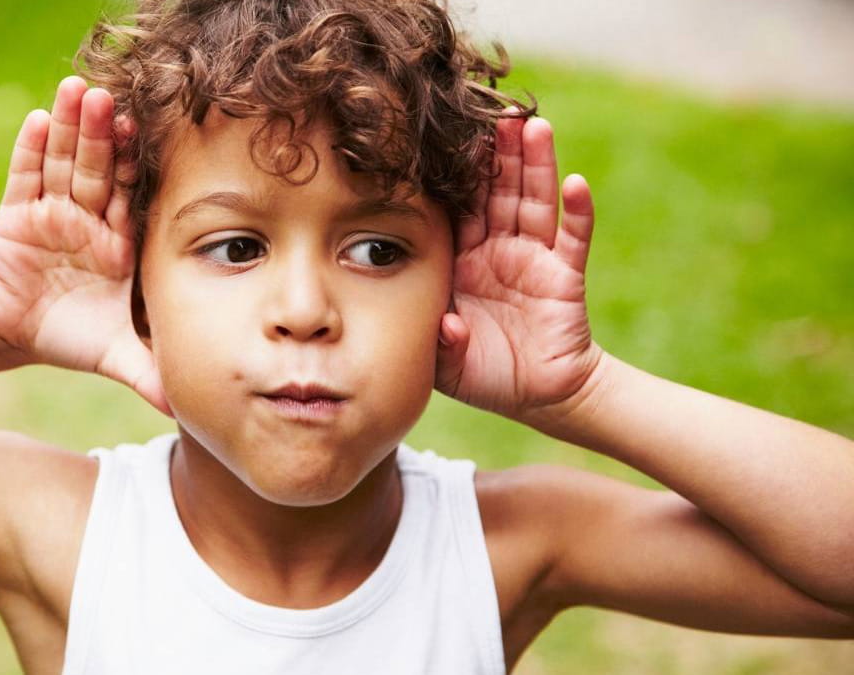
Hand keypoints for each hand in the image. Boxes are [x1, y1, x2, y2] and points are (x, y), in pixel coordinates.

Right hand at [0, 76, 168, 414]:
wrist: (16, 335)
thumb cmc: (73, 336)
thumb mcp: (116, 355)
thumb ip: (151, 373)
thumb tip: (192, 411)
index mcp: (119, 239)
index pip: (132, 194)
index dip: (138, 165)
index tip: (150, 132)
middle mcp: (89, 217)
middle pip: (99, 168)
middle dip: (104, 134)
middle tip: (113, 97)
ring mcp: (52, 211)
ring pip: (63, 162)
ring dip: (69, 127)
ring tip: (76, 90)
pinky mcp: (17, 214)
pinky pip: (24, 177)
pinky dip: (29, 150)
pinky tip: (36, 119)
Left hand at [435, 115, 603, 421]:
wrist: (538, 398)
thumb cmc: (484, 374)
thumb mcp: (447, 363)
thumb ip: (441, 342)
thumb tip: (447, 324)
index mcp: (462, 262)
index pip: (457, 210)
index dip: (455, 178)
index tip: (445, 140)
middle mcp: (497, 251)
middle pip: (496, 192)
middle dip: (496, 154)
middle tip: (494, 113)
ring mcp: (534, 258)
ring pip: (534, 202)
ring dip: (536, 166)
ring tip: (533, 126)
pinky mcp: (565, 274)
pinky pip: (574, 239)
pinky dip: (577, 213)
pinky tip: (577, 185)